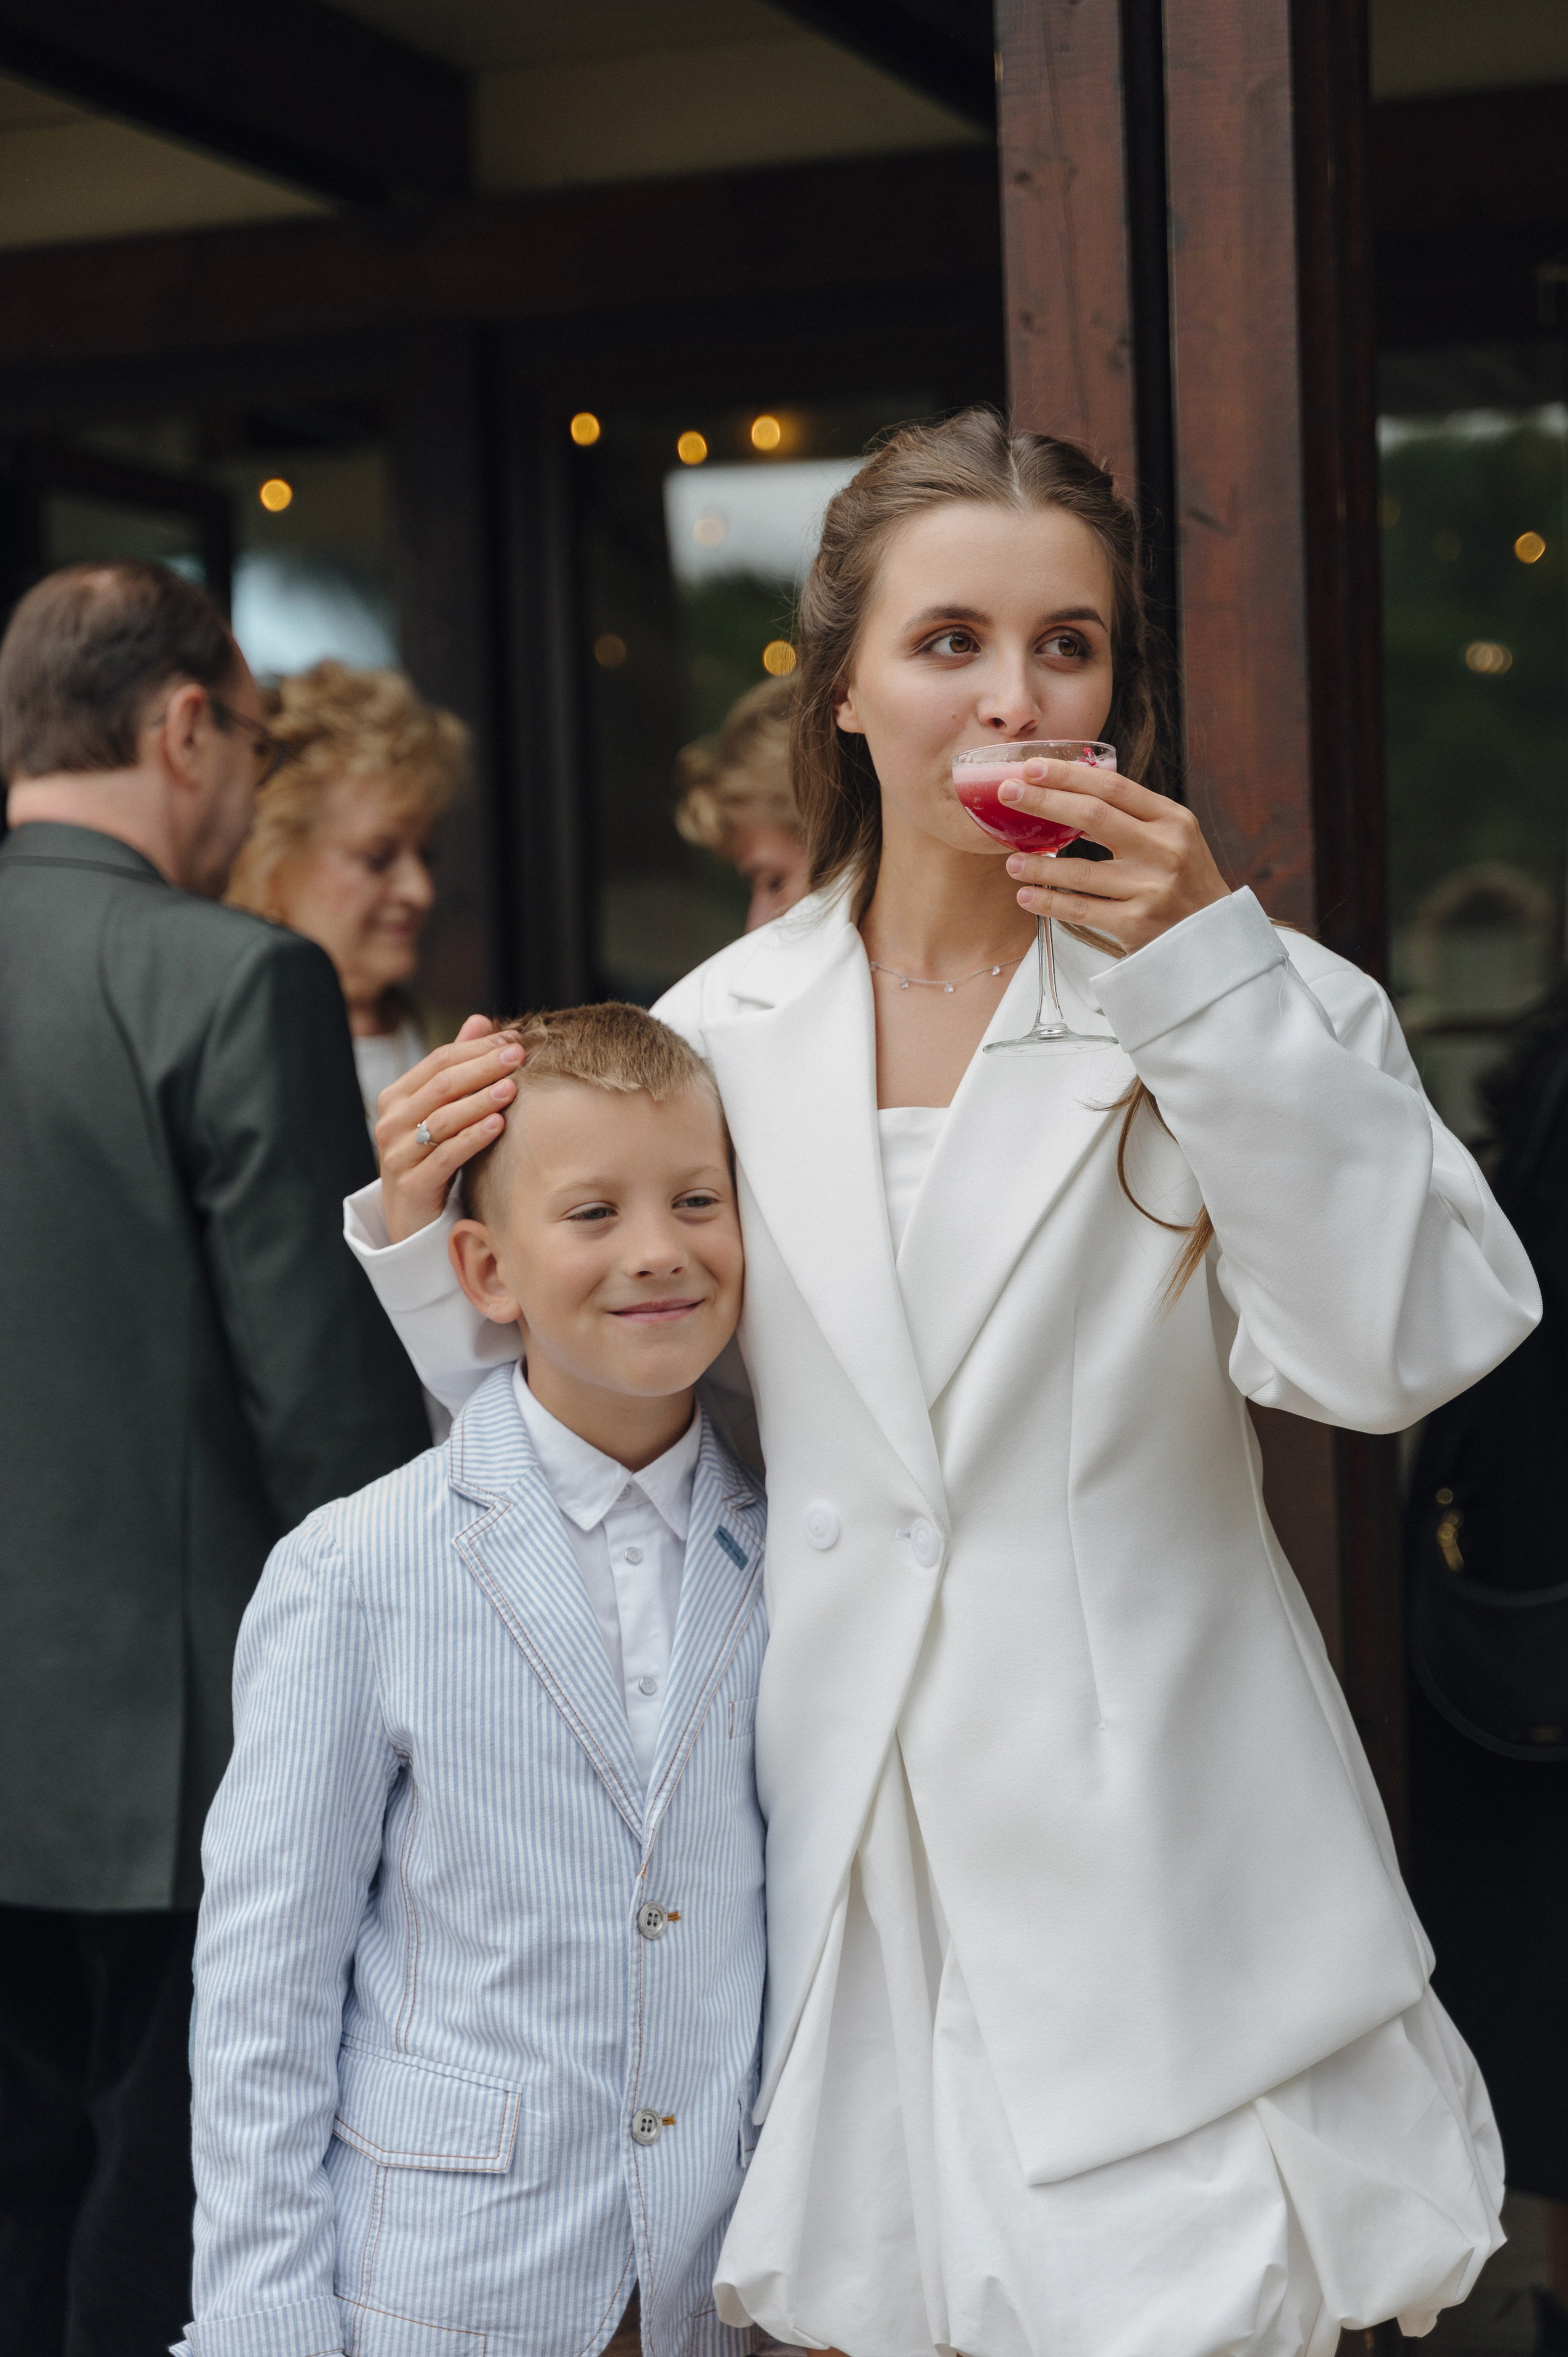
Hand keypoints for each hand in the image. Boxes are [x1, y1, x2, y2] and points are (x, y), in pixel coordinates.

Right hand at [376, 1015, 522, 1241]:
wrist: (413, 1218)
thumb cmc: (433, 1156)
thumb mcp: (442, 1110)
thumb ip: (458, 1066)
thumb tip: (482, 1020)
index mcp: (396, 1097)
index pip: (438, 1061)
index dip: (477, 1048)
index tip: (514, 1039)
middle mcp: (391, 1123)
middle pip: (441, 1086)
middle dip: (483, 1068)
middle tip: (518, 1055)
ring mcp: (398, 1155)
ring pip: (443, 1119)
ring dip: (481, 1100)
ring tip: (513, 1087)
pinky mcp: (412, 1185)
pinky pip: (446, 1156)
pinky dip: (473, 1138)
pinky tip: (499, 1124)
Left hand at [1000, 758, 1228, 953]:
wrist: (1214, 938)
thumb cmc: (1183, 881)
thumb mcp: (1173, 838)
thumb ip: (1132, 816)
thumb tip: (1069, 791)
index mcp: (1172, 819)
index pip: (1113, 787)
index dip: (1069, 775)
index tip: (1031, 767)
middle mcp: (1164, 849)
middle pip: (1093, 816)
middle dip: (1044, 801)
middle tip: (1007, 793)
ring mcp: (1151, 888)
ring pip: (1081, 870)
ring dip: (1039, 864)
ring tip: (1010, 861)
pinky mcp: (1137, 924)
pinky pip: (1082, 910)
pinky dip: (1049, 902)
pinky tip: (1026, 896)